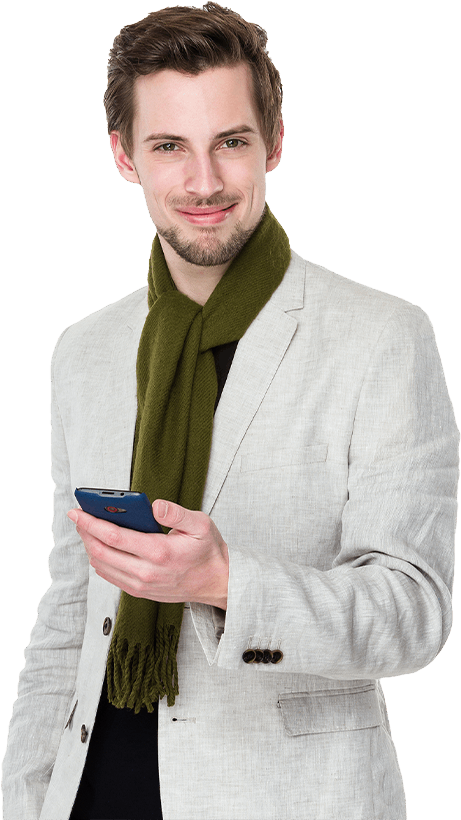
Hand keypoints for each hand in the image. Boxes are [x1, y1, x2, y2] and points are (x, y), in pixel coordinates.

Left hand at [67, 500, 228, 609]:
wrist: (216, 582)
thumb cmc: (208, 551)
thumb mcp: (200, 525)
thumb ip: (176, 513)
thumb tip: (155, 505)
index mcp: (159, 552)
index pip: (114, 536)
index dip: (91, 522)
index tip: (78, 511)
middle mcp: (146, 572)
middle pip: (101, 552)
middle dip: (84, 532)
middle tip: (77, 517)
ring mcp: (141, 584)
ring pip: (102, 565)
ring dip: (89, 546)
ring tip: (87, 528)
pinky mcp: (139, 591)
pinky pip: (110, 576)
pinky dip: (99, 560)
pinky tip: (99, 546)